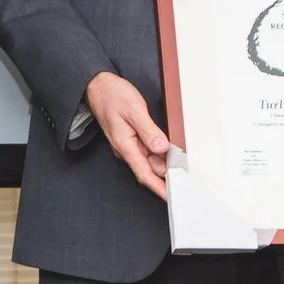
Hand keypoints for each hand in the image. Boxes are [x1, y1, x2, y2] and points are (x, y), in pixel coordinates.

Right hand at [86, 70, 169, 199]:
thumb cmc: (112, 96)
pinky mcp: (131, 138)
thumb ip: (149, 130)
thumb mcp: (134, 110)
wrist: (97, 86)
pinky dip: (160, 152)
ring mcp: (128, 144)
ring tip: (181, 159)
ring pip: (150, 159)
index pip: (144, 173)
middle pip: (150, 168)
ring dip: (165, 161)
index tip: (171, 197)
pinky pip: (147, 150)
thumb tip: (162, 148)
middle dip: (167, 172)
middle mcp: (126, 149)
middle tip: (187, 171)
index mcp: (125, 145)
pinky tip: (169, 149)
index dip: (159, 187)